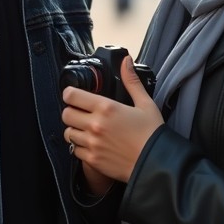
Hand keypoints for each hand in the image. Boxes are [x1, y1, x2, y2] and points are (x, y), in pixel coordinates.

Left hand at [62, 57, 162, 182]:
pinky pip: (75, 151)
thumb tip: (126, 61)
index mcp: (106, 108)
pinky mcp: (93, 159)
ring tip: (87, 130)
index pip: (71, 96)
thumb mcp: (145, 103)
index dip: (71, 94)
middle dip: (72, 112)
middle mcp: (95, 125)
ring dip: (75, 130)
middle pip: (66, 114)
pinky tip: (93, 144)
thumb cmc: (152, 133)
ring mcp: (92, 143)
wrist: (156, 162)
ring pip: (68, 133)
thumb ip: (131, 81)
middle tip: (82, 114)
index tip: (75, 96)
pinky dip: (80, 147)